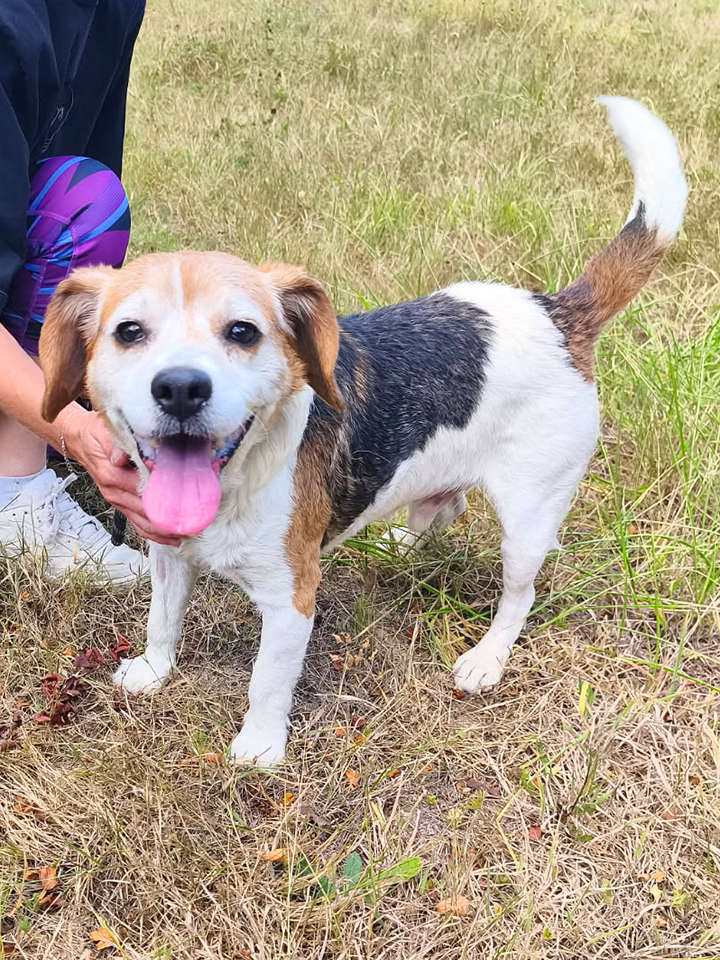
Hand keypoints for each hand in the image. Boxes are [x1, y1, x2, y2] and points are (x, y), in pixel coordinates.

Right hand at [65, 410, 180, 546]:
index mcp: (113, 474)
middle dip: (171, 519)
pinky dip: (155, 534)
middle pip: (146, 512)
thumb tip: (122, 455)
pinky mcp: (120, 505)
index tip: (189, 501)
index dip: (167, 496)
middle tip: (198, 523)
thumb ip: (118, 443)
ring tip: (190, 534)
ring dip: (166, 531)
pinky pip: (137, 525)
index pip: (144, 489)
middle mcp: (115, 491)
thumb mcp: (107, 430)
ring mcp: (117, 501)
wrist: (81, 440)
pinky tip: (172, 538)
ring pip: (143, 523)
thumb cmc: (98, 433)